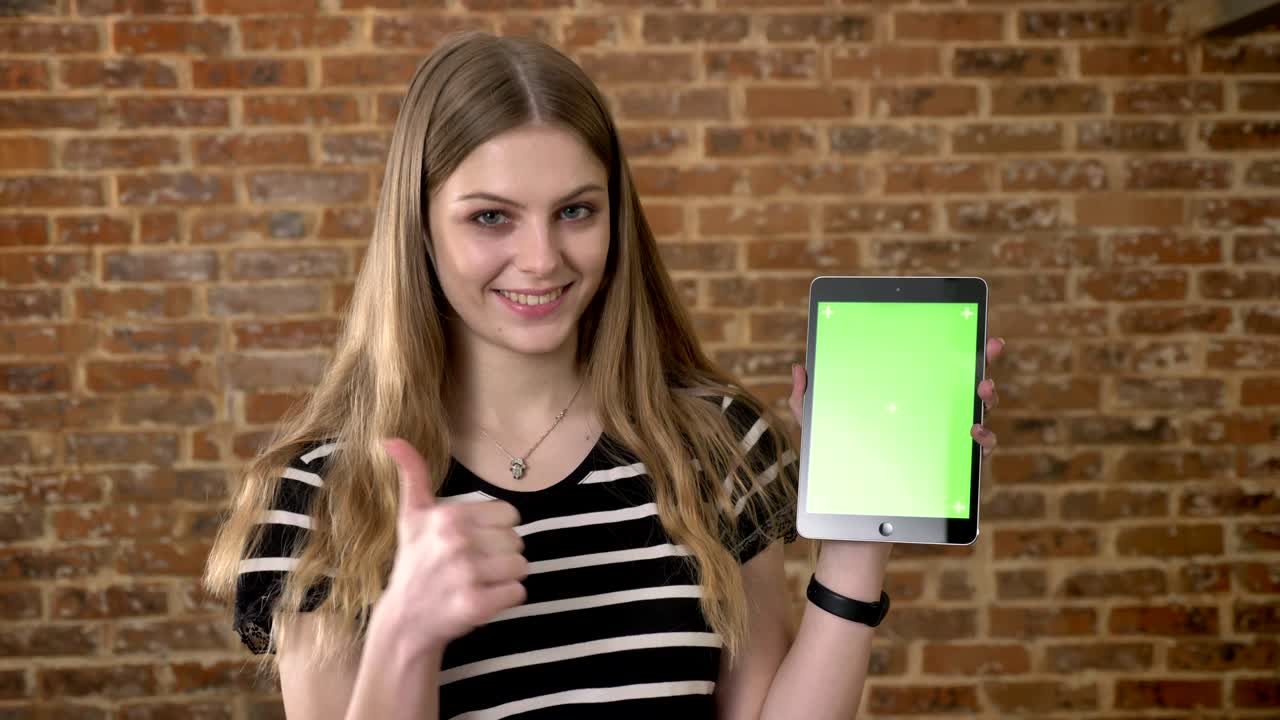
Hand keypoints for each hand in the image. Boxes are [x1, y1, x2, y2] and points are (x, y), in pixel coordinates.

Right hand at [380, 438, 527, 651]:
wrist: (405, 620)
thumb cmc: (415, 562)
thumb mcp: (411, 516)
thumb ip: (412, 475)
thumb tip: (390, 438)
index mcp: (450, 516)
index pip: (510, 516)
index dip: (495, 531)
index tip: (471, 543)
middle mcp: (457, 542)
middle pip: (518, 541)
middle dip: (501, 556)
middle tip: (471, 567)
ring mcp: (466, 575)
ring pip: (521, 567)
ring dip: (505, 578)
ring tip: (478, 582)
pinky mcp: (475, 605)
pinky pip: (519, 593)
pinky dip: (506, 599)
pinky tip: (482, 599)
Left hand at [787, 336, 1004, 458]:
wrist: (851, 521)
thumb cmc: (838, 469)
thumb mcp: (818, 431)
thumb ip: (807, 401)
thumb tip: (800, 368)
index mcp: (905, 398)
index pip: (930, 366)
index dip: (950, 346)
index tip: (963, 324)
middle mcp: (931, 416)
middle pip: (964, 383)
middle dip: (983, 361)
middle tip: (991, 346)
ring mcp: (945, 442)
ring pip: (979, 413)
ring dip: (988, 397)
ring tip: (983, 389)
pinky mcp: (953, 470)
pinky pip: (980, 453)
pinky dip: (985, 440)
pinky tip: (974, 432)